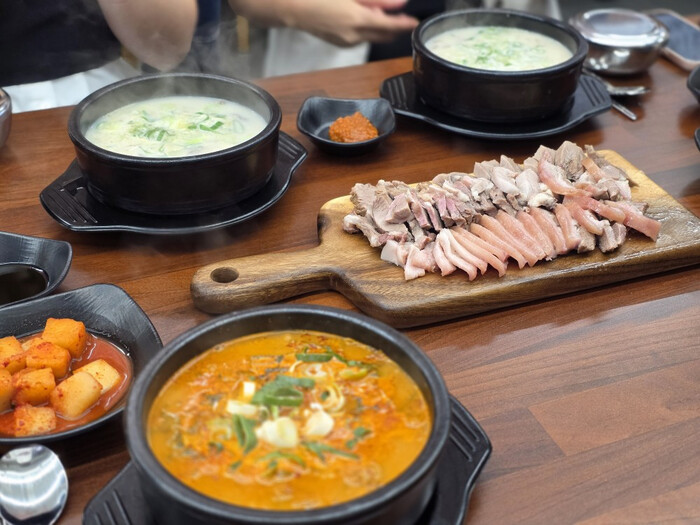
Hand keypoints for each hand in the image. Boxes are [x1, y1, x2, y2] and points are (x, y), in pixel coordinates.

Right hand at [229, 0, 419, 46]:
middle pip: (385, 36)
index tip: (415, 22)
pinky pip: (361, 38)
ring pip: (373, 37)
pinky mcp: (340, 43)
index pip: (391, 26)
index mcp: (357, 20)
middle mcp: (353, 35)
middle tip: (403, 18)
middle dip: (396, 28)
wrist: (290, 8)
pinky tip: (364, 19)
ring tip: (382, 14)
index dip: (405, 24)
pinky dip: (368, 30)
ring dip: (382, 28)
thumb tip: (398, 2)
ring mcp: (346, 42)